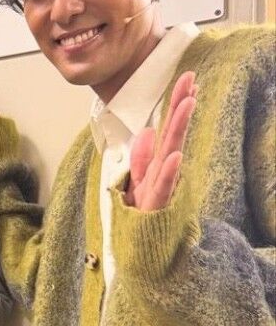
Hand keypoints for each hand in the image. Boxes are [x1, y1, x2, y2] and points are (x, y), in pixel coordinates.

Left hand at [126, 72, 197, 210]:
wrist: (141, 247)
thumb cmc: (141, 214)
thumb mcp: (135, 182)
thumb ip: (141, 158)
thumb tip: (146, 131)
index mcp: (157, 162)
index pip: (169, 127)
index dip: (176, 104)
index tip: (187, 79)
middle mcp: (163, 170)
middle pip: (173, 133)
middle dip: (181, 105)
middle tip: (191, 79)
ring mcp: (161, 185)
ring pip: (171, 152)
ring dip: (178, 127)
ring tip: (187, 103)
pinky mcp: (156, 204)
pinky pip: (162, 186)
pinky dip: (168, 171)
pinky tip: (175, 155)